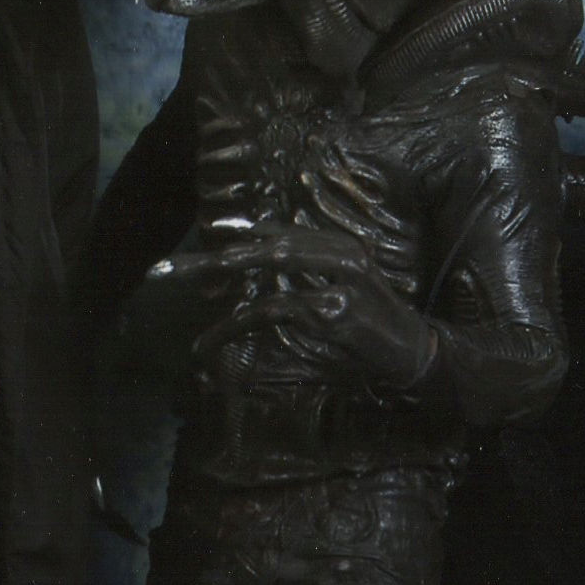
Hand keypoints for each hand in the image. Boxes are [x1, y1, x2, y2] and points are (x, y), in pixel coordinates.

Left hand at [173, 225, 439, 389]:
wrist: (417, 352)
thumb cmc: (378, 325)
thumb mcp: (347, 289)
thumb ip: (312, 270)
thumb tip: (263, 250)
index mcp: (342, 245)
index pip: (283, 232)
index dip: (242, 235)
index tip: (210, 240)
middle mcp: (341, 254)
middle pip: (265, 247)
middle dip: (213, 258)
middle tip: (167, 270)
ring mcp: (336, 281)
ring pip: (266, 277)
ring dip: (223, 308)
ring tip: (196, 335)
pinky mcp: (331, 311)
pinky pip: (272, 310)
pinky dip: (238, 326)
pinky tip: (216, 340)